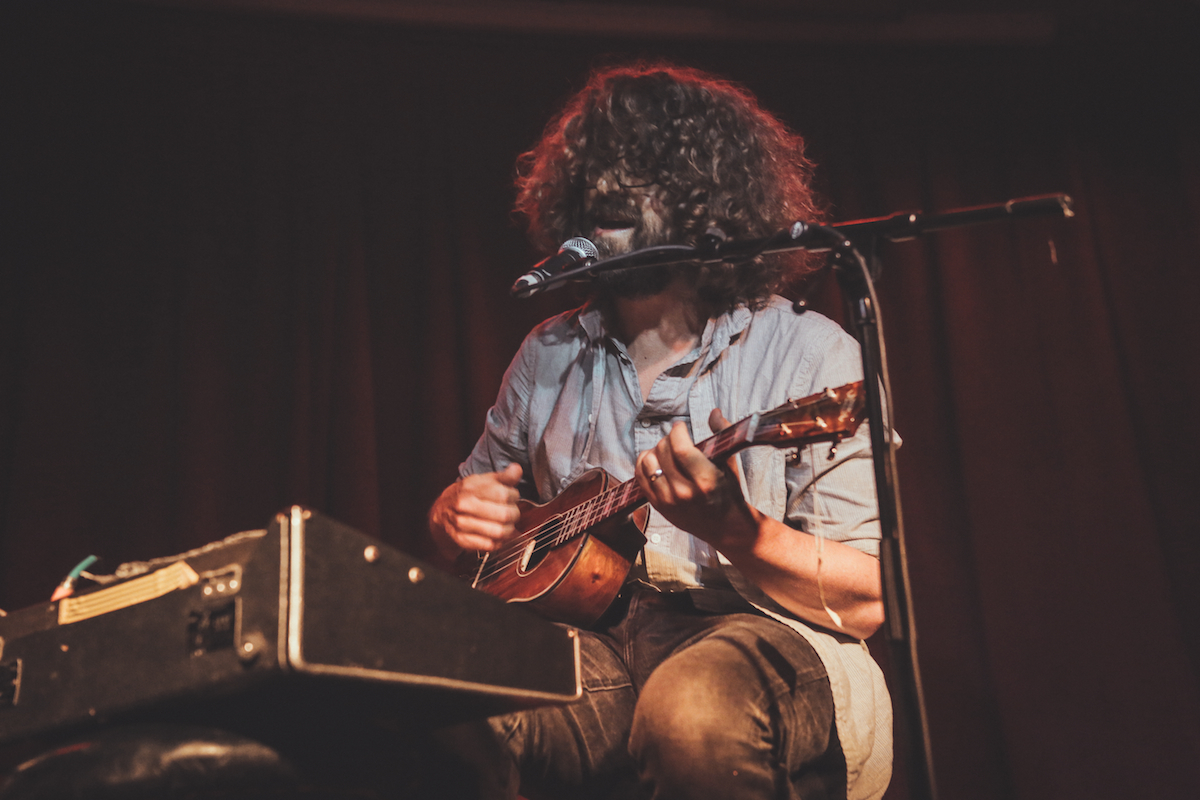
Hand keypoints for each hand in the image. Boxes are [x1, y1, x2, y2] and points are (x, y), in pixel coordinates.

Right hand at [428, 463, 523, 560]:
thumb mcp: (483, 480)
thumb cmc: (467, 494)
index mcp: (471, 488)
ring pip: (499, 532)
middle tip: (512, 513)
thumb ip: (503, 477)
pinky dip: (498, 542)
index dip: (514, 497)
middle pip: (504, 515)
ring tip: (507, 525)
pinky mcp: (461, 540)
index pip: (504, 494)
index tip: (512, 497)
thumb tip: (517, 469)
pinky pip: (489, 545)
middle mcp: (464, 505)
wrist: (441, 510)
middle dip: (514, 515)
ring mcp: (461, 523)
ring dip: (508, 530)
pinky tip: (497, 536)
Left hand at [634, 409, 761, 550]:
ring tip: (666, 451)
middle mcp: (684, 493)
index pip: (680, 448)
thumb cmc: (729, 492)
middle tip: (677, 439)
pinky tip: (655, 461)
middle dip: (668, 438)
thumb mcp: (731, 463)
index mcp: (705, 481)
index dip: (677, 431)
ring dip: (654, 451)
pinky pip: (639, 477)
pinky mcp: (658, 506)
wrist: (725, 526)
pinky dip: (643, 464)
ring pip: (647, 462)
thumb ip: (723, 434)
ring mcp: (668, 501)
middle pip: (663, 452)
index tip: (681, 427)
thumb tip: (714, 411)